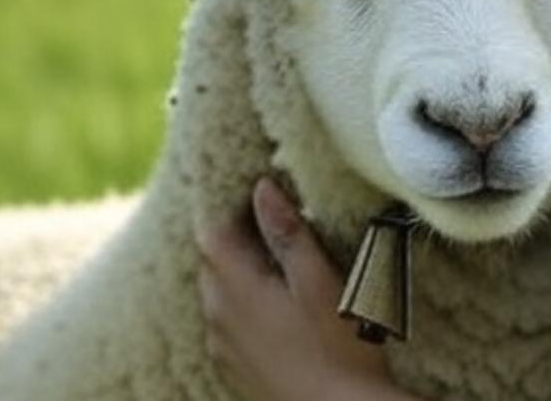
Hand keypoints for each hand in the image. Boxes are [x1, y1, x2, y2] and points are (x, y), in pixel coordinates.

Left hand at [196, 176, 394, 400]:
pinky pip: (228, 321)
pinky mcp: (235, 368)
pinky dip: (243, 300)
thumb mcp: (319, 282)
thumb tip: (261, 189)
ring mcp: (224, 347)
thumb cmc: (338, 349)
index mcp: (236, 289)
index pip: (211, 231)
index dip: (226, 203)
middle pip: (213, 259)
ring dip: (239, 267)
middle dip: (234, 232)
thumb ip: (288, 233)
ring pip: (219, 291)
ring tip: (275, 254)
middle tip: (268, 210)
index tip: (251, 183)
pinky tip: (276, 302)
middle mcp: (219, 316)